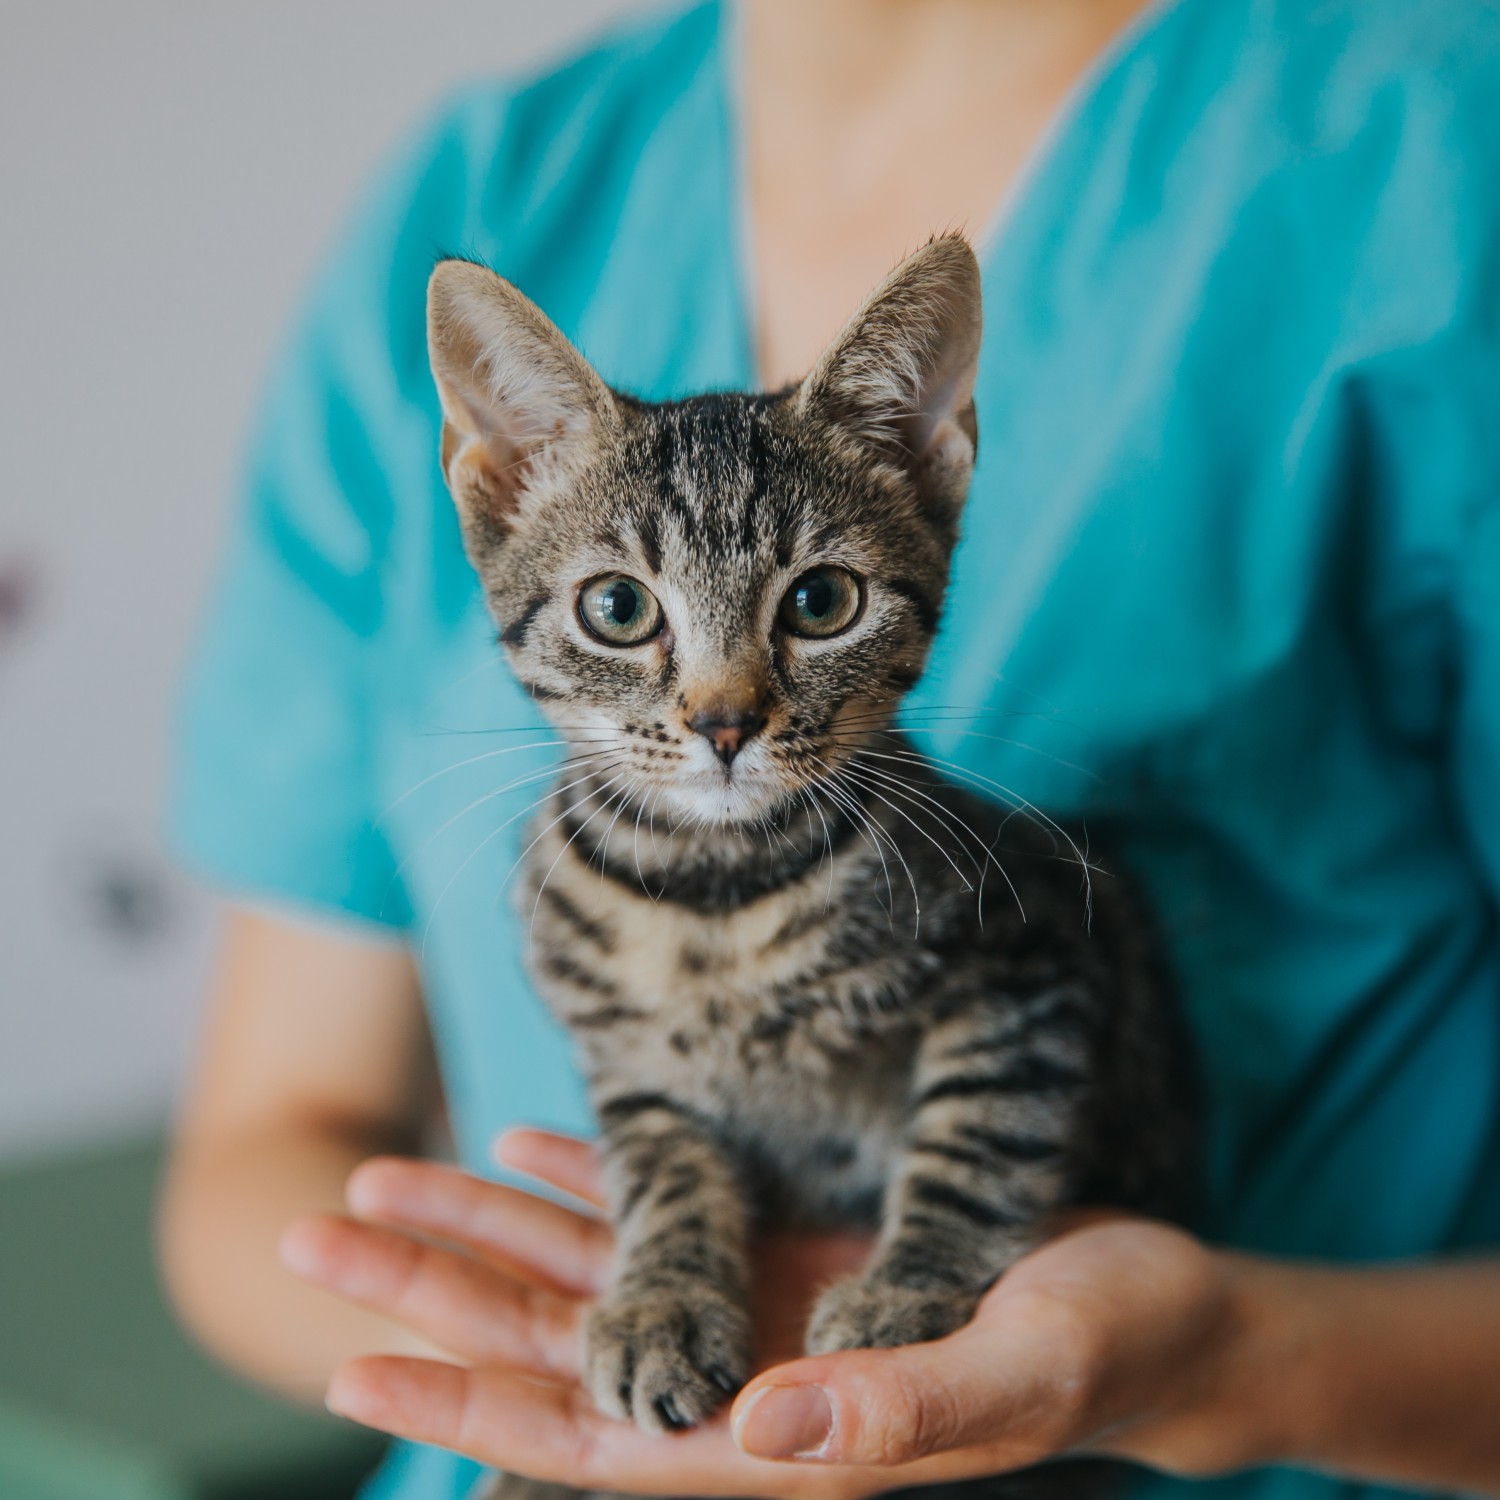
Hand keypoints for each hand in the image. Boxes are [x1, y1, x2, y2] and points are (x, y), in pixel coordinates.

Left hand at [282, 1133, 1286, 1497]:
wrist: (1152, 1312)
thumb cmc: (1104, 1345)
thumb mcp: (1018, 1373)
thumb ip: (898, 1417)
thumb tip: (753, 1431)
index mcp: (783, 1440)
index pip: (592, 1436)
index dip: (469, 1405)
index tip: (351, 1363)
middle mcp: (745, 1383)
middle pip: (558, 1350)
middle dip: (436, 1301)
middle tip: (316, 1232)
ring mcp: (759, 1316)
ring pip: (592, 1276)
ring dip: (488, 1236)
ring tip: (388, 1180)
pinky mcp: (786, 1257)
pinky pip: (666, 1216)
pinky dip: (590, 1184)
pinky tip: (528, 1149)